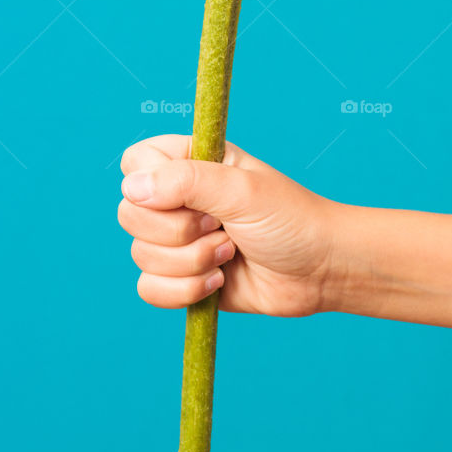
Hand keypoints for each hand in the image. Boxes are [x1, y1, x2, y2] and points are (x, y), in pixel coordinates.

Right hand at [118, 134, 340, 316]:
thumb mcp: (242, 190)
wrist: (320, 271)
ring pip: (141, 255)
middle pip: (130, 215)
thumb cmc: (290, 219)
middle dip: (178, 232)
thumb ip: (186, 181)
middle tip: (221, 225)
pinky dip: (183, 291)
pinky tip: (219, 283)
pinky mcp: (183, 276)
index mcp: (192, 160)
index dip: (150, 184)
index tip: (191, 196)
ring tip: (230, 252)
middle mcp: (179, 197)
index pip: (135, 163)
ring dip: (191, 262)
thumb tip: (132, 187)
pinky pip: (149, 289)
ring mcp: (179, 239)